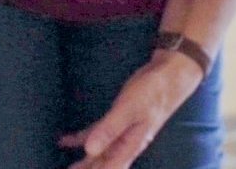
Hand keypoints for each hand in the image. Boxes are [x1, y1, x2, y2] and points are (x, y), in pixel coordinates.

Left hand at [59, 52, 202, 168]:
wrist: (169, 75)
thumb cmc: (152, 92)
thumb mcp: (129, 109)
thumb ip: (110, 129)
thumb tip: (89, 150)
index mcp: (130, 145)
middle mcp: (126, 143)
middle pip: (102, 164)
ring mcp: (122, 132)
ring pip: (98, 153)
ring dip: (82, 161)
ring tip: (66, 167)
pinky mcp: (117, 120)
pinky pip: (97, 134)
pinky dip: (82, 138)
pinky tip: (67, 140)